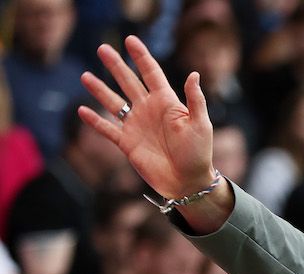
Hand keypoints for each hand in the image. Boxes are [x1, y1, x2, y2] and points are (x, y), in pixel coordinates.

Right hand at [80, 36, 214, 201]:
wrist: (188, 182)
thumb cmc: (199, 153)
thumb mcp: (200, 124)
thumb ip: (195, 99)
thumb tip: (194, 74)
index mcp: (167, 103)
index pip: (151, 73)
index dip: (141, 56)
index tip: (130, 40)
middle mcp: (149, 111)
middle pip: (129, 82)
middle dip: (116, 65)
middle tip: (102, 48)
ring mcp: (137, 126)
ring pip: (114, 103)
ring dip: (100, 90)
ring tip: (86, 76)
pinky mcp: (127, 143)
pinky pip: (107, 129)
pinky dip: (95, 121)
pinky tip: (82, 110)